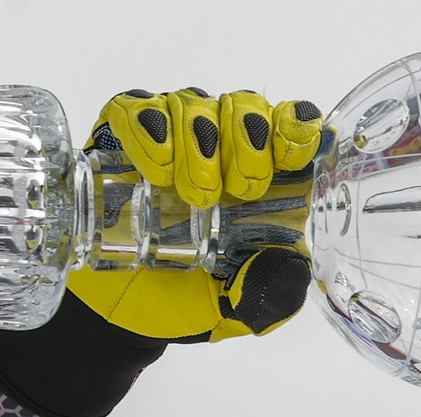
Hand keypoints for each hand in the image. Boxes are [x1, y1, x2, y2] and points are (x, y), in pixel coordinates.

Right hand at [66, 88, 323, 342]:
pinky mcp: (124, 136)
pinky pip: (135, 107)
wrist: (123, 310)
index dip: (296, 125)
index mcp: (265, 180)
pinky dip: (147, 129)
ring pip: (194, 103)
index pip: (291, 126)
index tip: (291, 152)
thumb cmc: (191, 299)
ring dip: (197, 142)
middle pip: (245, 106)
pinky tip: (156, 168)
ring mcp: (173, 137)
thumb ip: (273, 293)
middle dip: (245, 141)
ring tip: (187, 192)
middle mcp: (222, 147)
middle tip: (231, 192)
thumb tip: (290, 264)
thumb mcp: (244, 309)